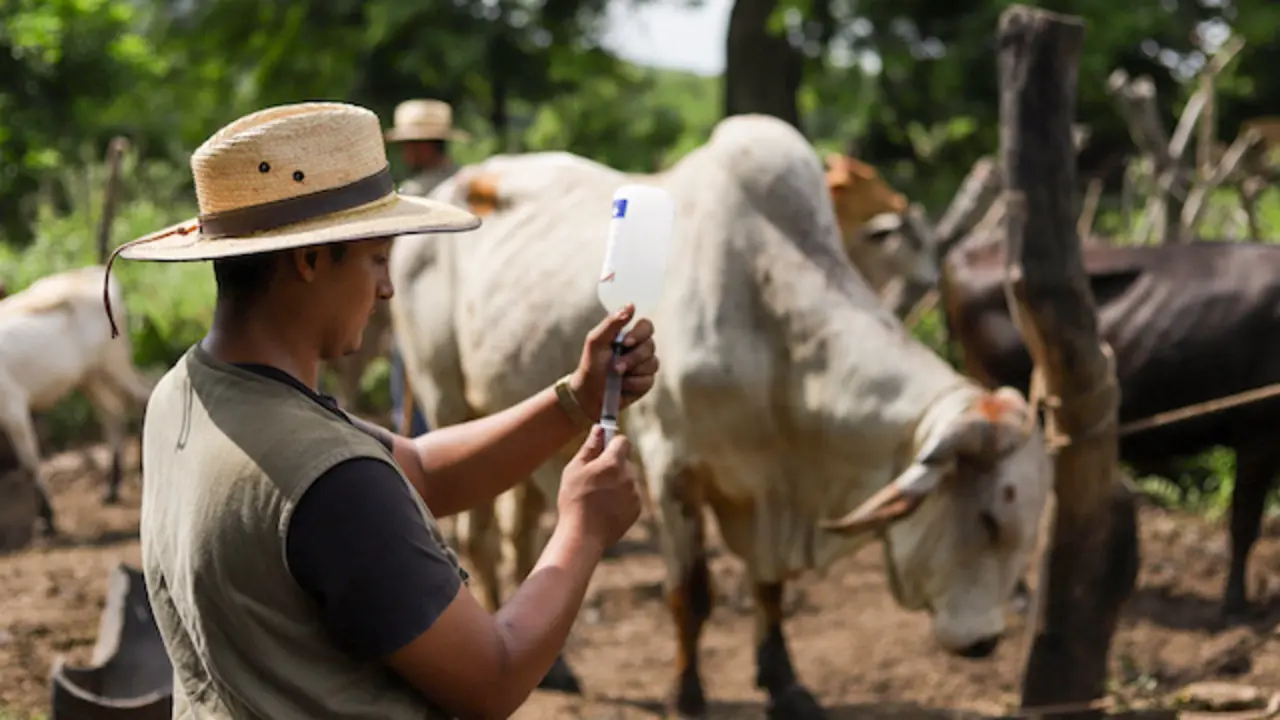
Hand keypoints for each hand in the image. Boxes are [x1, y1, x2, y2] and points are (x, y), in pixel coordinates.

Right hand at [558, 425, 641, 550]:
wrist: (583, 535)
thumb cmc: (574, 500)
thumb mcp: (575, 470)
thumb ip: (590, 447)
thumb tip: (599, 428)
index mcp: (613, 463)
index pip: (623, 441)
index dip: (613, 443)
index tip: (603, 449)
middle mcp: (629, 476)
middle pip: (624, 461)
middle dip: (612, 465)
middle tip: (593, 478)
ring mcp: (635, 493)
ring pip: (627, 479)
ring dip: (616, 483)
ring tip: (596, 497)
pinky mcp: (637, 509)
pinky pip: (630, 496)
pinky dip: (620, 499)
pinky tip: (604, 508)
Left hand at [569, 304, 658, 422]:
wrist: (589, 393)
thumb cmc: (591, 365)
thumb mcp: (596, 341)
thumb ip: (612, 323)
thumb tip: (631, 305)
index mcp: (629, 335)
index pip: (647, 326)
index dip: (640, 334)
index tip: (626, 342)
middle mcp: (640, 348)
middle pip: (650, 345)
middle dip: (632, 358)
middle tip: (615, 367)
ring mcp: (645, 365)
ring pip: (652, 364)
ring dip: (631, 372)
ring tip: (616, 376)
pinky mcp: (647, 382)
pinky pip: (648, 381)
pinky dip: (632, 385)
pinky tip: (622, 386)